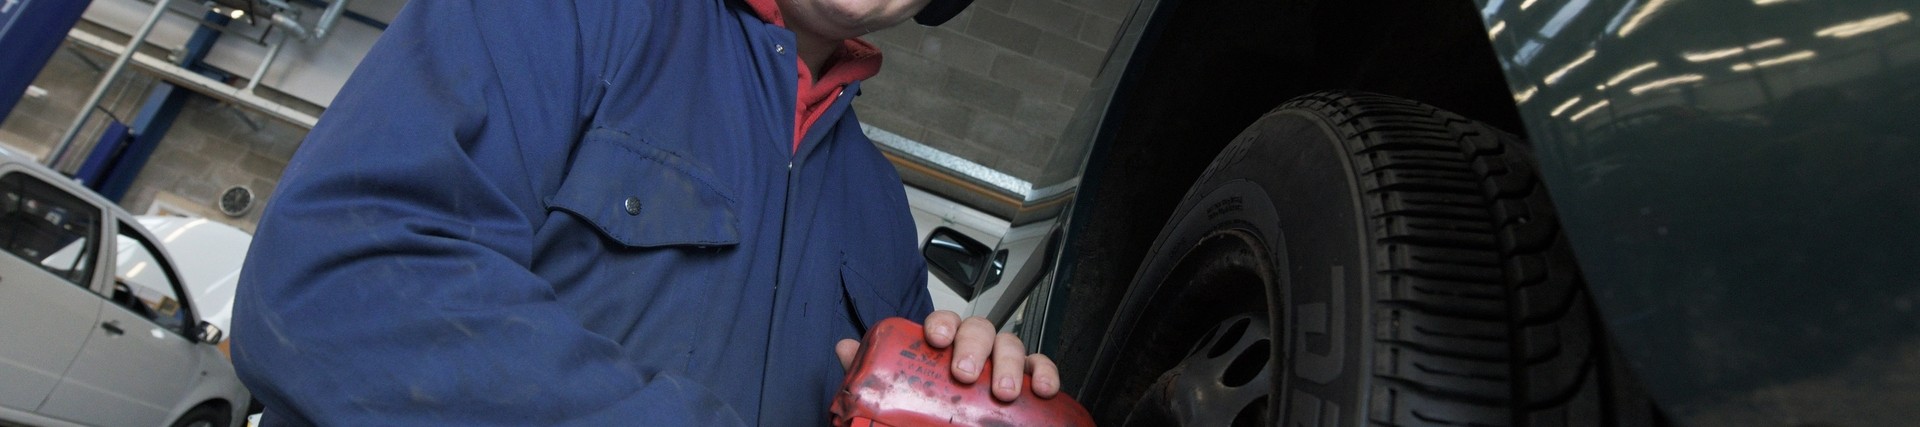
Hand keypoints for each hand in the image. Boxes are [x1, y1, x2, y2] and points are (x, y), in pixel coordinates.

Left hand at [836, 311, 1059, 401]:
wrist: (953, 425)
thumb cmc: (932, 396)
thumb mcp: (901, 384)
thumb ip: (874, 368)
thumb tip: (844, 348)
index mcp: (945, 342)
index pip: (945, 322)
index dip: (941, 324)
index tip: (935, 338)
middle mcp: (975, 346)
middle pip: (980, 329)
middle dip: (975, 346)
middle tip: (966, 373)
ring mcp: (1003, 360)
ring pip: (1012, 343)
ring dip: (1010, 363)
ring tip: (1003, 391)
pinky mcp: (1028, 378)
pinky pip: (1041, 366)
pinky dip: (1046, 372)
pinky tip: (1043, 389)